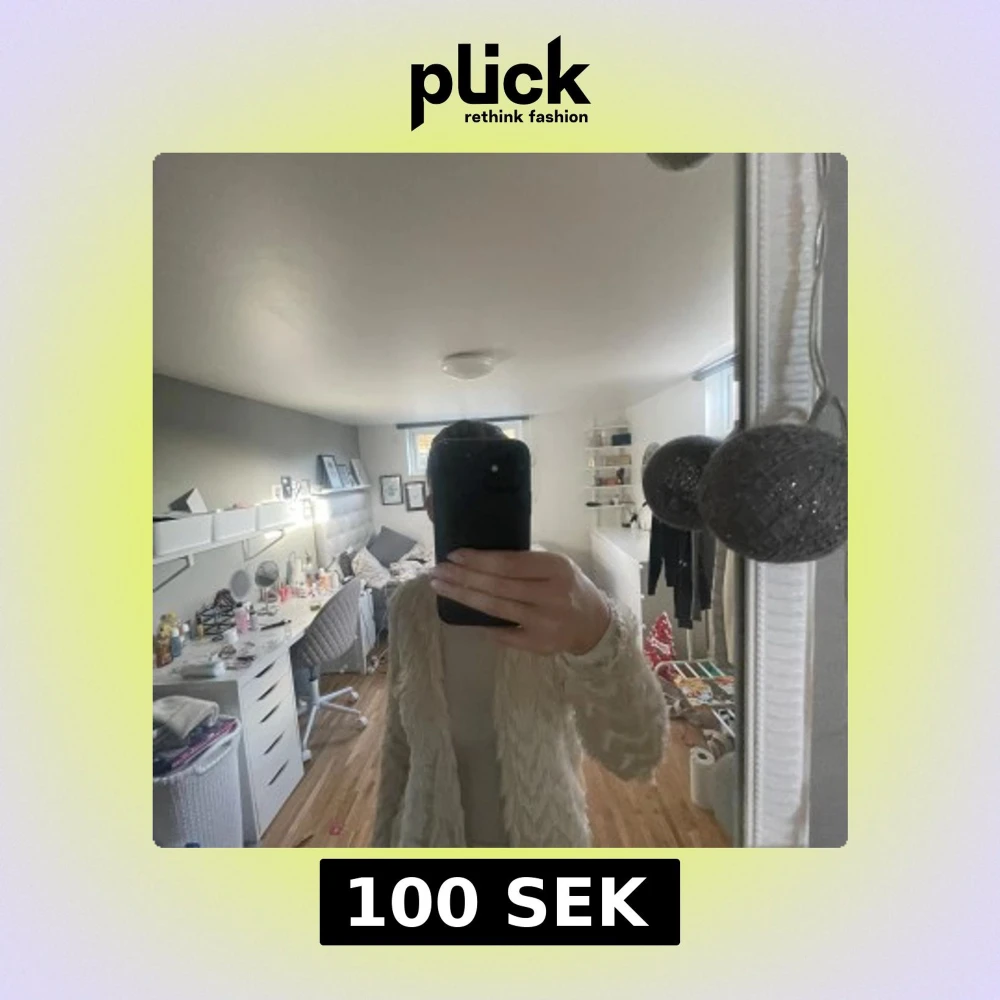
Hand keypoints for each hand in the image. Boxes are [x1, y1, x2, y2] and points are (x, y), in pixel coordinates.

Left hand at [429, 550, 611, 655]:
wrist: (594, 623)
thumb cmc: (567, 587)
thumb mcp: (555, 565)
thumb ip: (525, 563)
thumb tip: (477, 559)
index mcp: (556, 568)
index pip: (509, 563)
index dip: (478, 560)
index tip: (454, 555)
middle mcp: (551, 595)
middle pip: (497, 586)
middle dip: (463, 577)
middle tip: (438, 571)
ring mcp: (545, 622)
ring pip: (495, 608)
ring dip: (464, 596)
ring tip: (441, 587)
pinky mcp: (540, 644)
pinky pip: (502, 633)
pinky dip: (482, 623)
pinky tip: (462, 613)